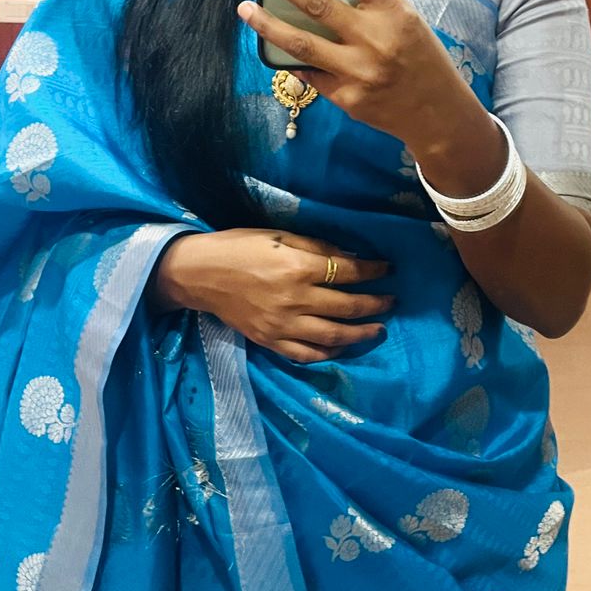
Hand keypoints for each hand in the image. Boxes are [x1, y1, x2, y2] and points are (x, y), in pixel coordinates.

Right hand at [154, 228, 393, 364]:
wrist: (199, 274)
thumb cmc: (238, 246)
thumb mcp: (278, 236)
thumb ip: (316, 247)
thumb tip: (351, 258)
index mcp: (297, 268)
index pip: (347, 272)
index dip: (373, 271)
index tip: (388, 270)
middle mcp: (294, 300)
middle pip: (347, 307)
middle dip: (375, 304)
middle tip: (391, 302)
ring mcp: (283, 326)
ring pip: (333, 336)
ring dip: (361, 334)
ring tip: (378, 330)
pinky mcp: (271, 341)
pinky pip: (307, 354)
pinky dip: (329, 353)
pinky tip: (341, 347)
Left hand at [236, 0, 465, 140]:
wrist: (438, 114)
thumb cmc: (422, 59)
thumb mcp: (407, 21)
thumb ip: (373, 2)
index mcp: (394, 12)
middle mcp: (375, 39)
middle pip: (319, 3)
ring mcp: (357, 71)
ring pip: (301, 43)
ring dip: (267, 24)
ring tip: (245, 9)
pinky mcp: (345, 98)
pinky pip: (309, 73)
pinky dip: (293, 60)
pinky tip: (278, 51)